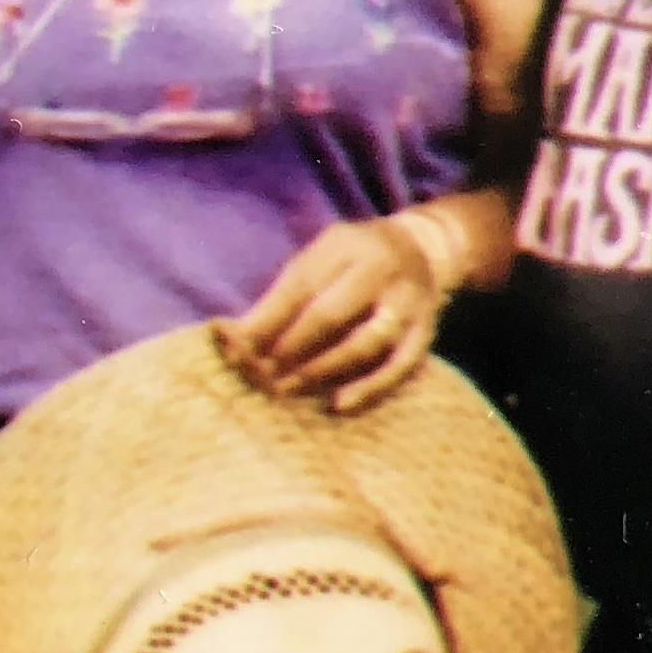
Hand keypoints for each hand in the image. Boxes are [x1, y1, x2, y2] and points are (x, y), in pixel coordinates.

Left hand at [221, 214, 446, 413]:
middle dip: (288, 349)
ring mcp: (409, 304)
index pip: (299, 288)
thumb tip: (225, 338)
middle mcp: (381, 272)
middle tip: (258, 376)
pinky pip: (400, 367)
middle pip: (330, 315)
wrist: (422, 249)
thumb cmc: (348, 262)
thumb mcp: (314, 262)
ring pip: (366, 344)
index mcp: (345, 247)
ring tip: (285, 390)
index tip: (234, 351)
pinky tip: (339, 405)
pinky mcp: (426, 334)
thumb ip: (277, 298)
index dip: (265, 323)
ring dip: (321, 371)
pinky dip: (370, 389)